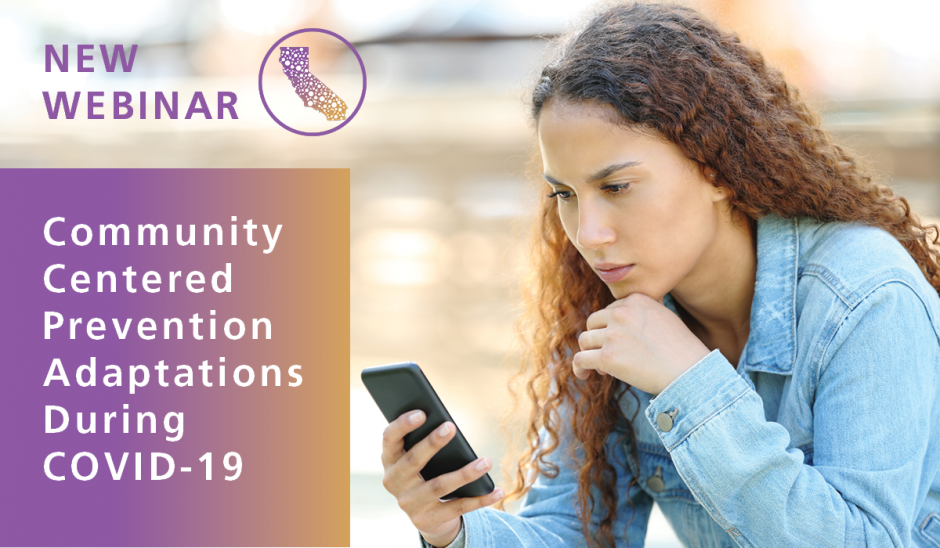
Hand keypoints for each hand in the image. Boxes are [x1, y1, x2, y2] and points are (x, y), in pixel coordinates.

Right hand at [380, 410, 503, 546]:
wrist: (426, 516)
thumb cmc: (425, 473)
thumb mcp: (418, 458)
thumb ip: (423, 441)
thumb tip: (447, 425)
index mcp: (390, 460)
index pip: (389, 439)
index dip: (402, 425)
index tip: (422, 413)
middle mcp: (394, 482)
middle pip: (413, 460)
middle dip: (432, 443)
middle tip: (451, 427)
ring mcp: (409, 503)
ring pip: (439, 485)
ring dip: (465, 473)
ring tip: (486, 461)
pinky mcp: (428, 519)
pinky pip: (458, 507)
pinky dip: (479, 499)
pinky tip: (497, 491)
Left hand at [574, 293, 710, 394]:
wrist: (690, 373)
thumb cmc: (681, 350)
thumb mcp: (663, 317)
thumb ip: (640, 314)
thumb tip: (616, 322)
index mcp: (635, 300)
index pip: (610, 310)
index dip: (611, 328)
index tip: (621, 342)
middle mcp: (622, 313)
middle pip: (593, 323)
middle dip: (598, 339)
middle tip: (611, 356)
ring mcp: (613, 334)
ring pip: (585, 340)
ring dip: (591, 353)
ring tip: (604, 368)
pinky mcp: (607, 357)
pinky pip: (581, 359)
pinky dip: (579, 368)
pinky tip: (584, 375)